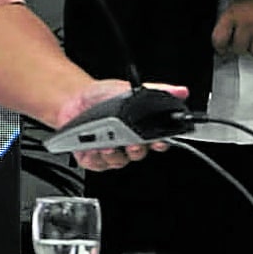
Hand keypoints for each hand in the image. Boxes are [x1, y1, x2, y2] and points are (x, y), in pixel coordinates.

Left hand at [51, 79, 190, 171]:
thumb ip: (155, 91)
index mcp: (140, 131)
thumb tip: (181, 91)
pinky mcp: (94, 159)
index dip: (160, 144)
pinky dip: (96, 157)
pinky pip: (98, 164)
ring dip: (114, 154)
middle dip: (136, 150)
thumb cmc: (101, 97)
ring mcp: (112, 153)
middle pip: (138, 154)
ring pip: (119, 161)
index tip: (159, 141)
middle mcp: (128, 144)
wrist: (72, 99)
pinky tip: (93, 148)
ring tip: (107, 144)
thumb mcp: (127, 89)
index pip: (157, 142)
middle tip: (132, 144)